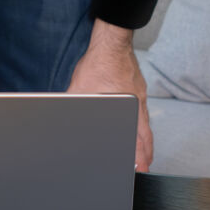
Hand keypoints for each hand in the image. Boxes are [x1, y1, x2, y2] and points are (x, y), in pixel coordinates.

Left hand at [66, 19, 152, 170]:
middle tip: (145, 164)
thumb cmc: (99, 64)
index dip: (141, 157)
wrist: (111, 42)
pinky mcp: (138, 84)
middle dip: (147, 152)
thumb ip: (75, 106)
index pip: (139, 141)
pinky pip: (142, 106)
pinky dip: (140, 118)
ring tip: (141, 147)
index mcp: (129, 110)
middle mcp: (139, 104)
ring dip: (144, 136)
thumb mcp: (81, 92)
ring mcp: (140, 94)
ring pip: (146, 121)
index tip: (142, 168)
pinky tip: (133, 117)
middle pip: (148, 135)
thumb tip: (62, 119)